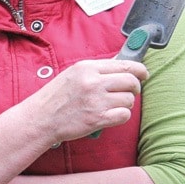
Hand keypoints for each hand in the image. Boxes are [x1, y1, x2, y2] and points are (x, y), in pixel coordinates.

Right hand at [26, 59, 148, 143]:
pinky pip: (124, 115)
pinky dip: (120, 116)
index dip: (139, 70)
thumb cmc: (55, 97)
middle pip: (131, 81)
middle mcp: (93, 82)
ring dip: (124, 104)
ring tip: (110, 107)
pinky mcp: (98, 118)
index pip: (124, 65)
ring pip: (129, 100)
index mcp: (86, 67)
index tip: (143, 74)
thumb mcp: (72, 75)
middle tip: (128, 93)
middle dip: (134, 88)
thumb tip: (121, 65)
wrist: (40, 118)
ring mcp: (96, 100)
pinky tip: (109, 116)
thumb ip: (96, 70)